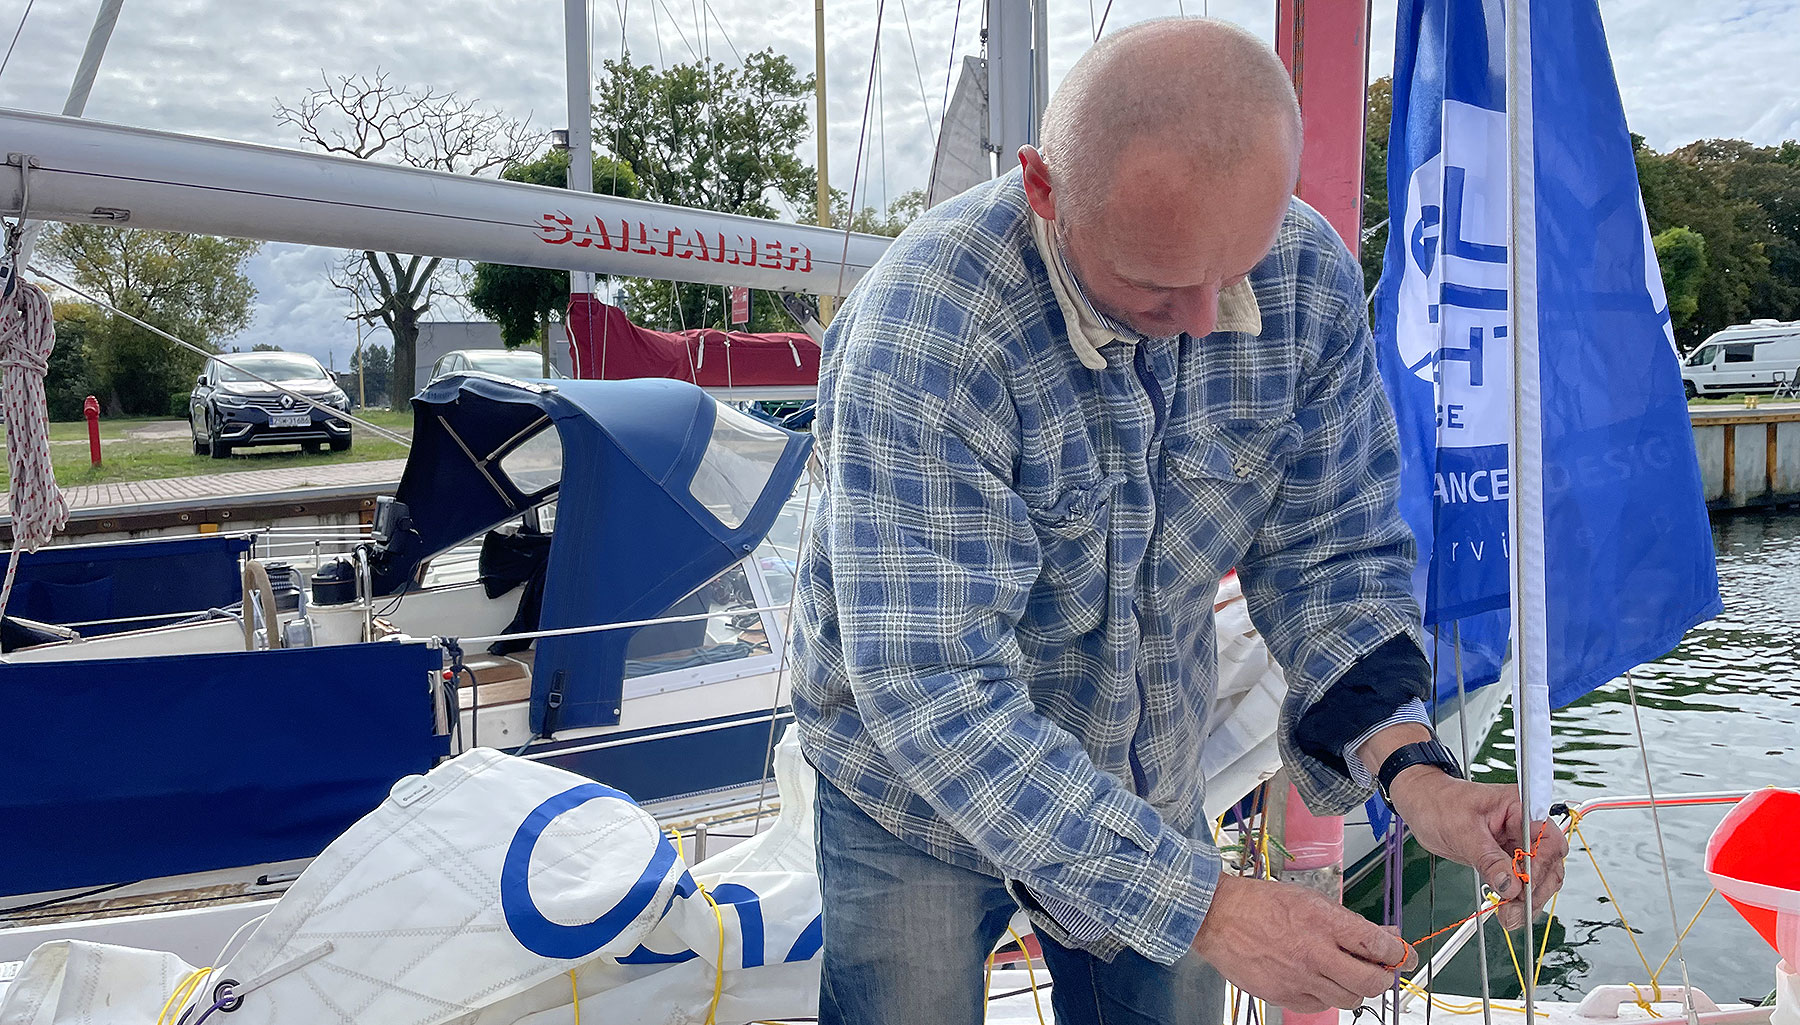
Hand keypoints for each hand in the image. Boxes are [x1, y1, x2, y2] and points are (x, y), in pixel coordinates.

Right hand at [1191, 873, 1416, 1012]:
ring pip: (1350, 999)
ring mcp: (1300, 979)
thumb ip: (1348, 921)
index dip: (1398, 954)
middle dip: (1383, 978)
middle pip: (1371, 982)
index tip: (1402, 956)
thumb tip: (1383, 936)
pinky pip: (1321, 1006)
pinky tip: (1317, 979)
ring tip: (1344, 974)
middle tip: (1380, 971)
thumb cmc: (1261, 904)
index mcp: (1325, 923)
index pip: (1378, 946)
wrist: (1218, 917)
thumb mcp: (1311, 899)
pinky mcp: (1285, 996)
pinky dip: (1326, 996)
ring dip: (1355, 989)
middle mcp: (1316, 954)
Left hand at [1389, 768, 1569, 930]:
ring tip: (1510, 917)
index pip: (1546, 842)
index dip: (1539, 869)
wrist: (1423, 804)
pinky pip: (1522, 881)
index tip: (1523, 891)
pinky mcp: (1508, 857)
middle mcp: (1526, 825)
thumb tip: (1511, 885)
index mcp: (1521, 807)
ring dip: (1528, 900)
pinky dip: (1518, 898)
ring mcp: (1518, 842)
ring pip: (1539, 877)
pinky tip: (1508, 910)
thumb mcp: (1462, 831)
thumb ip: (1488, 859)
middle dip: (1535, 891)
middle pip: (1549, 864)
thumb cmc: (1440, 803)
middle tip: (1515, 913)